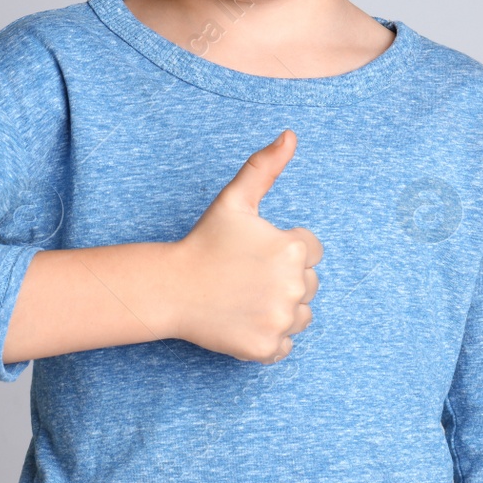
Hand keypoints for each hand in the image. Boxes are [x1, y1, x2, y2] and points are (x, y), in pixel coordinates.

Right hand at [167, 130, 322, 363]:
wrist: (172, 288)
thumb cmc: (205, 241)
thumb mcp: (235, 199)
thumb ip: (265, 166)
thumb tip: (290, 135)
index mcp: (292, 248)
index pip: (311, 250)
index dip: (283, 248)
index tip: (254, 252)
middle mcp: (293, 285)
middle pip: (308, 284)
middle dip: (283, 279)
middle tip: (245, 275)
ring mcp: (280, 320)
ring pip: (301, 315)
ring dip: (280, 308)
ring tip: (245, 297)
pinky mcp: (267, 348)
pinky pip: (285, 345)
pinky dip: (268, 337)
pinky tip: (244, 319)